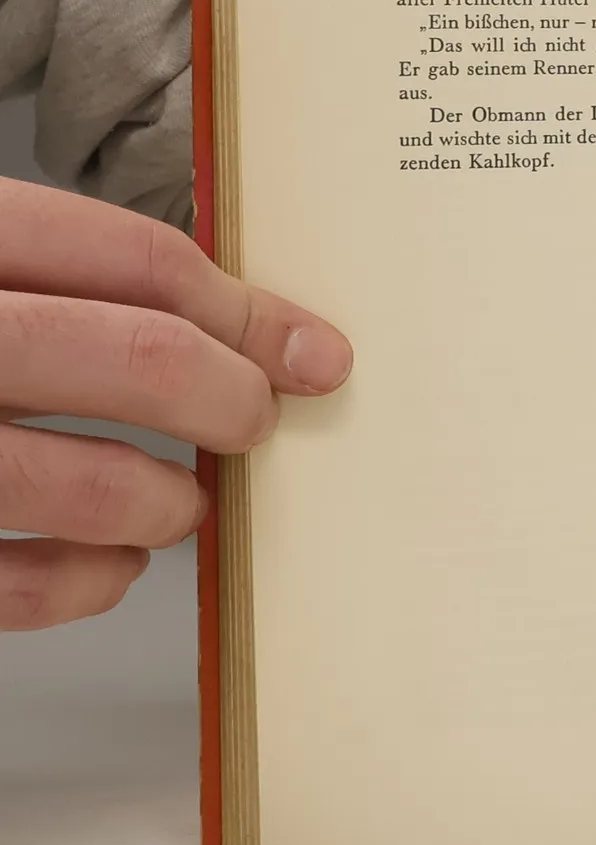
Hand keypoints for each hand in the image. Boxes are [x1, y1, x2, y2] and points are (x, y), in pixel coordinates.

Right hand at [0, 179, 351, 629]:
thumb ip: (51, 280)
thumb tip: (230, 330)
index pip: (133, 259)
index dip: (248, 310)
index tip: (316, 352)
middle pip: (137, 355)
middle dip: (230, 397)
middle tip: (257, 422)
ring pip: (91, 482)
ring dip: (170, 502)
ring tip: (185, 505)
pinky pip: (17, 585)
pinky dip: (90, 582)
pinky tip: (111, 565)